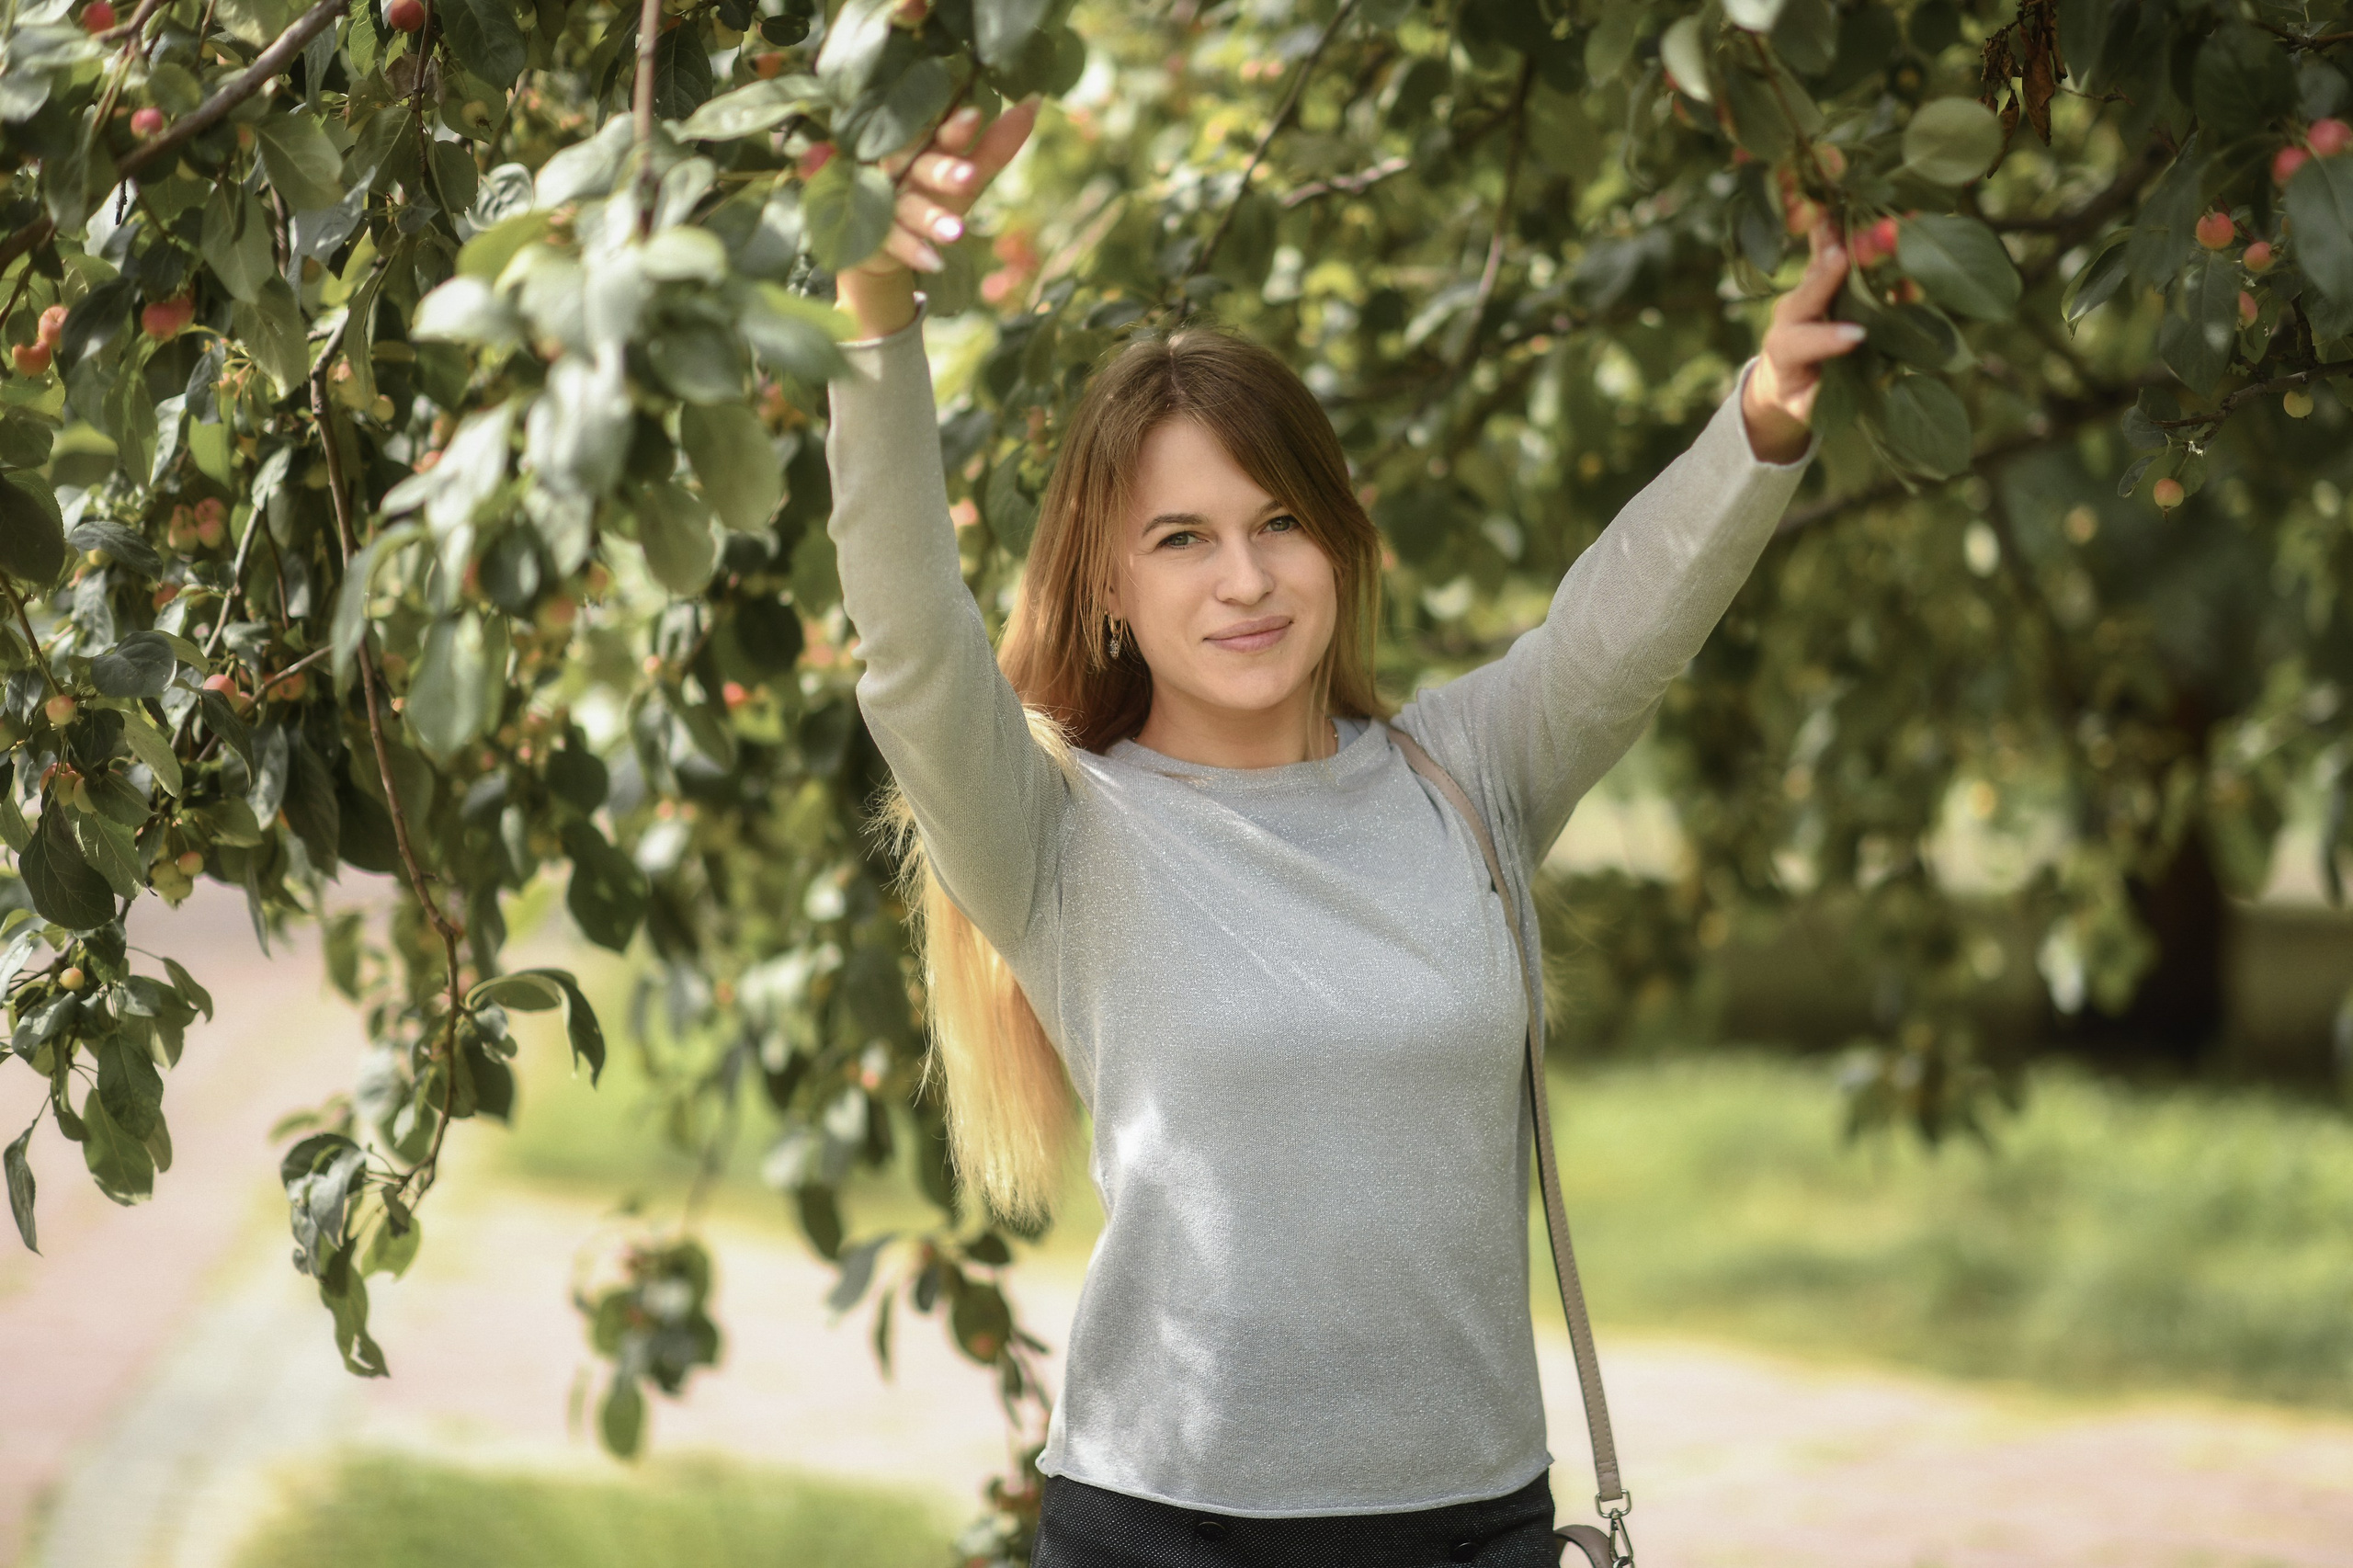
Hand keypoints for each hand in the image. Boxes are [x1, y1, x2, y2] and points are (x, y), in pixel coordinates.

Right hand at [835, 95, 1038, 338]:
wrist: (887, 241)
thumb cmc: (933, 194)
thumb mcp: (967, 171)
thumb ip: (997, 144)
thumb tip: (1035, 101)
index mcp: (923, 145)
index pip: (938, 130)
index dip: (955, 126)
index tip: (975, 116)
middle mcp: (900, 167)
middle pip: (920, 164)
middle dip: (943, 171)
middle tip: (969, 178)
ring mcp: (884, 198)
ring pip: (906, 205)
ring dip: (930, 218)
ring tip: (956, 233)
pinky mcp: (875, 231)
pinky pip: (892, 240)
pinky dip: (912, 251)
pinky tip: (934, 263)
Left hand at [1741, 218, 1866, 463]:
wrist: (1782, 377)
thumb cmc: (1799, 397)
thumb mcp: (1805, 407)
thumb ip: (1816, 401)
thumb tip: (1843, 396)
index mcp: (1786, 349)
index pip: (1804, 342)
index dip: (1829, 339)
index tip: (1857, 336)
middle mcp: (1791, 313)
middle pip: (1814, 289)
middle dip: (1840, 272)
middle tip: (1859, 254)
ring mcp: (1805, 291)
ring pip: (1825, 262)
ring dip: (1852, 240)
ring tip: (1877, 222)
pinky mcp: (1819, 276)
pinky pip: (1828, 244)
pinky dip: (1839, 223)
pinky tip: (1852, 197)